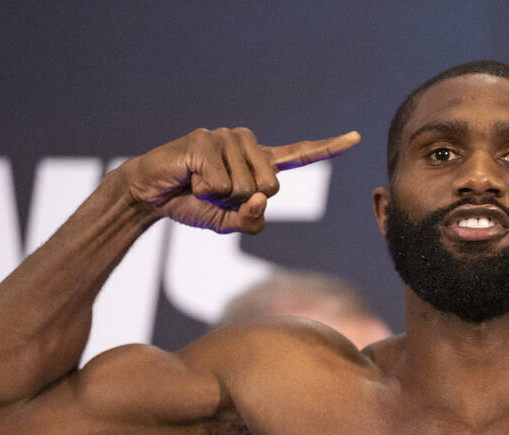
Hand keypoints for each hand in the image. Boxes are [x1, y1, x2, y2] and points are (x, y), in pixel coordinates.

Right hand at [120, 127, 359, 232]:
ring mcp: (226, 137)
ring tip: (200, 185)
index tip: (356, 137)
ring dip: (219, 198)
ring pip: (245, 187)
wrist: (152, 195)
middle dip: (242, 203)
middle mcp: (247, 143)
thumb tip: (261, 198)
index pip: (299, 155)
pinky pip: (219, 183)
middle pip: (271, 187)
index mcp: (259, 161)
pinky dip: (203, 192)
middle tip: (214, 195)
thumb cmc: (194, 205)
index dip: (328, 148)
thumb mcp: (228, 224)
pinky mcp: (204, 139)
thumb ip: (251, 220)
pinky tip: (190, 178)